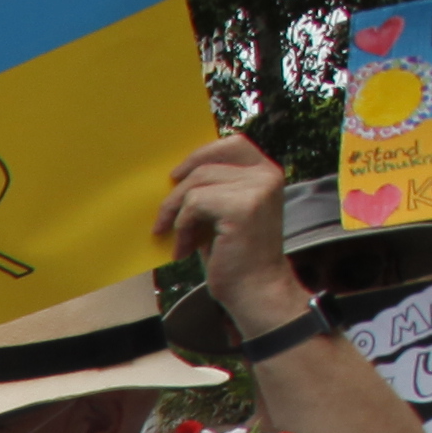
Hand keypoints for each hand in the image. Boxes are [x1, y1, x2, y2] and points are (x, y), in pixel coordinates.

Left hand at [153, 132, 304, 322]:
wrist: (254, 289)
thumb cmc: (234, 255)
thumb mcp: (222, 214)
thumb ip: (213, 190)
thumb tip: (175, 175)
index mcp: (266, 172)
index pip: (232, 143)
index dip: (199, 155)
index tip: (175, 177)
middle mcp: (267, 174)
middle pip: (206, 163)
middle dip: (178, 189)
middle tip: (163, 216)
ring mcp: (258, 188)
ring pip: (196, 184)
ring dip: (177, 213)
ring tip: (179, 240)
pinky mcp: (244, 206)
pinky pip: (195, 203)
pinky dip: (182, 227)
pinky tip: (184, 249)